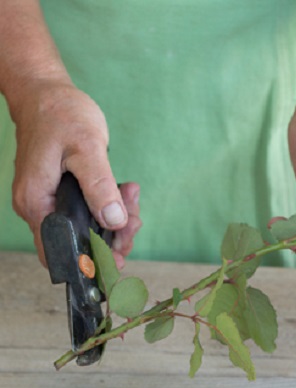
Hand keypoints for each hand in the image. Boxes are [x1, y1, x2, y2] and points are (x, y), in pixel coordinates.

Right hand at [10, 80, 140, 268]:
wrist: (46, 93)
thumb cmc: (61, 115)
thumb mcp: (86, 148)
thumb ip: (99, 186)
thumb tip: (114, 221)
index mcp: (37, 202)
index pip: (61, 251)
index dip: (92, 262)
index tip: (120, 259)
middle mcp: (39, 207)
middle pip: (78, 243)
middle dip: (113, 237)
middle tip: (135, 219)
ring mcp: (49, 201)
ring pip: (87, 227)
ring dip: (116, 218)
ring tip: (131, 194)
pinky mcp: (61, 193)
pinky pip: (89, 210)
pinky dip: (110, 205)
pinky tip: (125, 191)